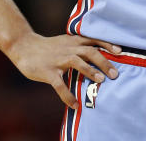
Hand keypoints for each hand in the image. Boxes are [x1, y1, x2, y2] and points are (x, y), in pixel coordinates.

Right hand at [6, 32, 120, 107]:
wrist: (24, 46)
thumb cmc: (49, 47)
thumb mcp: (66, 42)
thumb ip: (80, 47)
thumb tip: (100, 57)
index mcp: (73, 41)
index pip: (94, 40)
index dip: (107, 45)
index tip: (120, 52)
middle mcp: (68, 49)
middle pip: (89, 52)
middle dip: (104, 62)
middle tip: (115, 74)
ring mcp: (58, 60)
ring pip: (77, 62)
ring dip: (90, 71)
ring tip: (101, 81)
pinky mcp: (48, 72)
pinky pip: (59, 85)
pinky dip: (67, 95)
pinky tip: (75, 104)